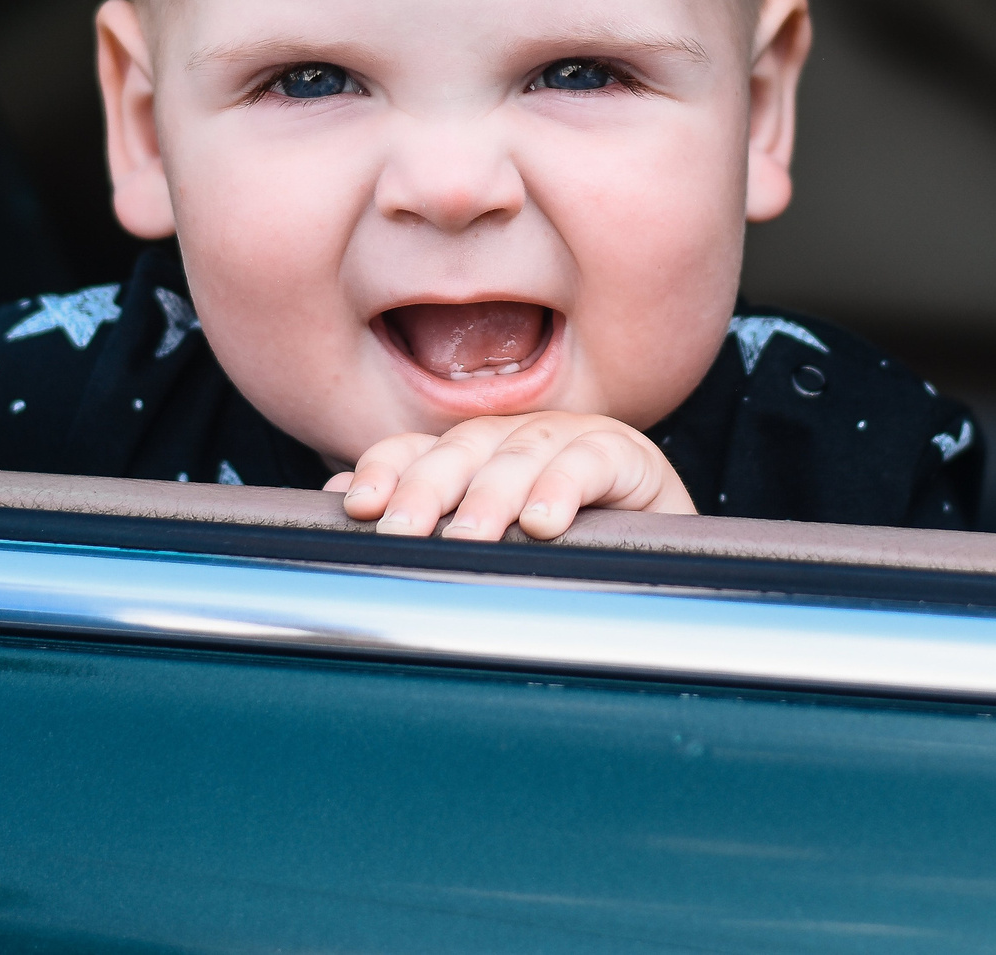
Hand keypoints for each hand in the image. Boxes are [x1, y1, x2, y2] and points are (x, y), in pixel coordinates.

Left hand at [326, 412, 694, 540]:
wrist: (659, 559)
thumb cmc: (565, 553)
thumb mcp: (490, 544)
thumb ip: (422, 519)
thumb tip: (335, 502)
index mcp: (478, 452)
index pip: (420, 449)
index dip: (387, 469)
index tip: (357, 506)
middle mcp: (518, 436)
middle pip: (462, 448)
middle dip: (427, 488)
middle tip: (401, 531)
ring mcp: (572, 438)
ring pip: (520, 453)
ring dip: (493, 495)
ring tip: (472, 537)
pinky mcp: (627, 455)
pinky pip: (591, 461)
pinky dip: (564, 488)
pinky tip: (545, 524)